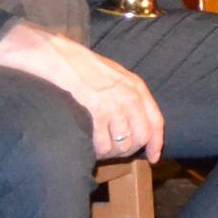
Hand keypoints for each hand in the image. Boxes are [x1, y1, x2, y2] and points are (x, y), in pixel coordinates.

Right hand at [0, 22, 164, 161]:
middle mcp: (129, 98)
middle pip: (140, 137)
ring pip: (122, 145)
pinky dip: (97, 151)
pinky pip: (103, 145)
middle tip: (115, 151)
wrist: (62, 59)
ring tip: (100, 148)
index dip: (155, 143)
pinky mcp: (96, 114)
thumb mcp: (117, 77)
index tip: (153, 157)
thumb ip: (130, 97)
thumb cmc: (86, 68)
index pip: (155, 122)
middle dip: (129, 149)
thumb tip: (138, 123)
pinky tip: (90, 146)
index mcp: (137, 88)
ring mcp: (113, 106)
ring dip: (112, 152)